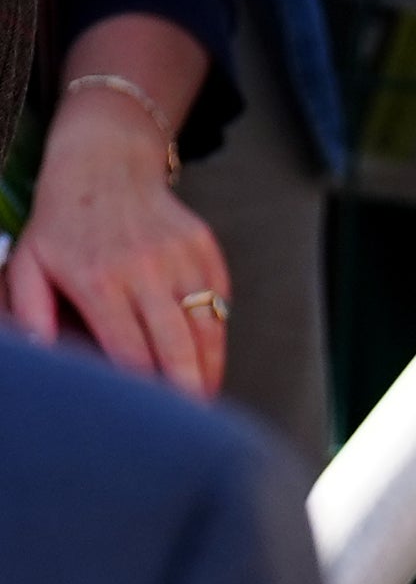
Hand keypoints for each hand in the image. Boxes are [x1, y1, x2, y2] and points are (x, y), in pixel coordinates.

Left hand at [5, 19, 225, 392]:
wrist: (105, 163)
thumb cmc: (60, 224)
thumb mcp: (27, 266)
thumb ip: (29, 315)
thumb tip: (42, 358)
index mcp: (100, 280)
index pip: (130, 351)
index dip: (143, 390)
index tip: (149, 415)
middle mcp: (146, 269)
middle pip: (177, 347)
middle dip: (187, 389)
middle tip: (191, 420)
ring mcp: (182, 257)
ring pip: (208, 327)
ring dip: (210, 366)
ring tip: (206, 395)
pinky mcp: (205, 249)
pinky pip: (218, 301)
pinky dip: (216, 331)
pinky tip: (206, 353)